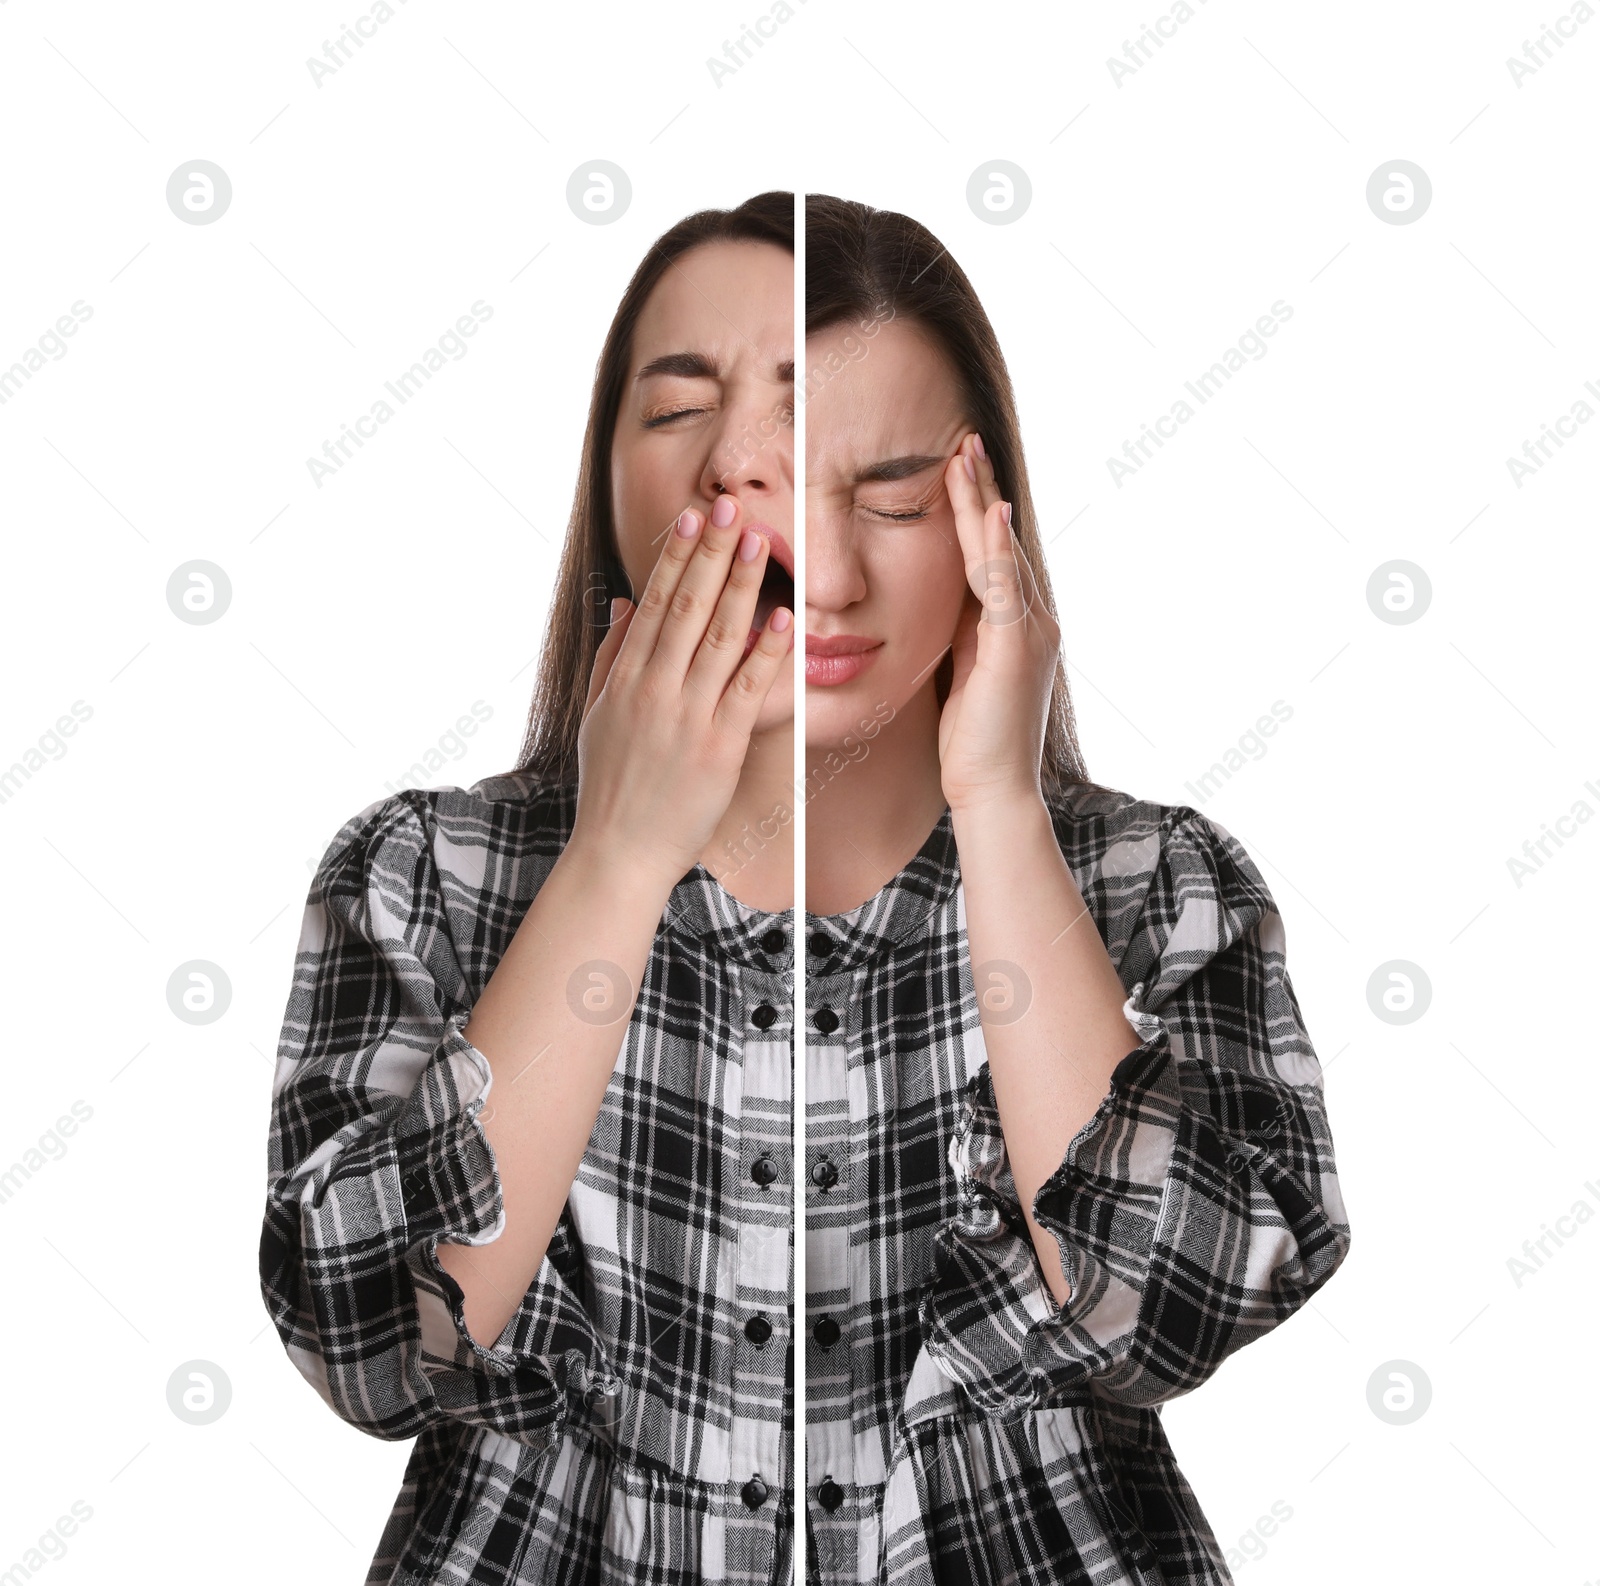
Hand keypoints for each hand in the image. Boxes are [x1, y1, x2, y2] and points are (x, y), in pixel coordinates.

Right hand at [569, 496, 792, 892]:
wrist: (619, 853)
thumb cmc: (610, 787)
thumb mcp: (597, 716)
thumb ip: (612, 656)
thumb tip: (624, 601)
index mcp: (626, 680)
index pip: (655, 604)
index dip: (677, 558)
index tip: (694, 519)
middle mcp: (655, 691)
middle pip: (686, 608)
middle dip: (712, 555)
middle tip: (732, 508)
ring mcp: (688, 719)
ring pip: (718, 638)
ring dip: (742, 587)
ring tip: (761, 542)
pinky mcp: (720, 748)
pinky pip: (747, 691)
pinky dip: (767, 653)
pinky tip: (784, 619)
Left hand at [936, 432, 1060, 814]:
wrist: (994, 791)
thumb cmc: (973, 742)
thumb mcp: (964, 673)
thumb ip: (962, 633)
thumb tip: (944, 601)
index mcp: (1015, 626)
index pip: (994, 555)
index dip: (978, 511)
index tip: (959, 467)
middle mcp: (1033, 621)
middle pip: (1002, 542)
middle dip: (982, 490)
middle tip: (964, 440)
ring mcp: (1029, 633)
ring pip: (1001, 553)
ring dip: (982, 503)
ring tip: (965, 456)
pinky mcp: (1016, 648)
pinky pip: (1004, 588)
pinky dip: (997, 548)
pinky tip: (989, 513)